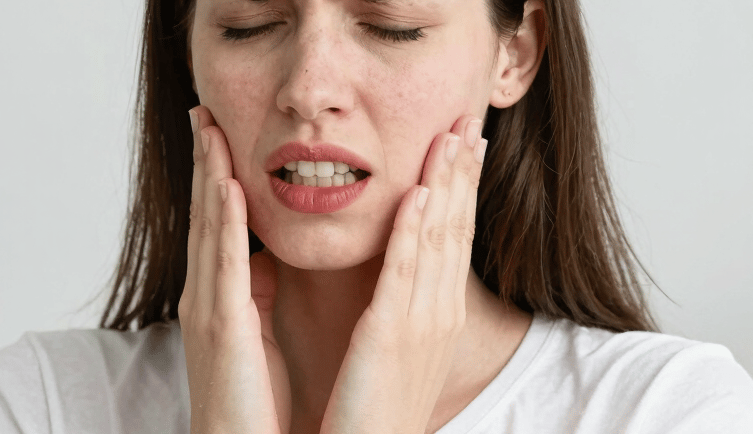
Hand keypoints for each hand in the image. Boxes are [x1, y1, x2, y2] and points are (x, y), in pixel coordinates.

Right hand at [178, 106, 291, 433]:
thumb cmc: (254, 401)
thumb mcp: (255, 332)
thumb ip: (255, 292)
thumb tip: (265, 258)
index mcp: (219, 296)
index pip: (217, 223)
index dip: (216, 175)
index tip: (219, 133)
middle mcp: (207, 295)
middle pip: (205, 214)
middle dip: (204, 162)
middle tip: (204, 113)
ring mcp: (210, 310)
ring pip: (209, 229)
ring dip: (209, 175)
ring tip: (210, 130)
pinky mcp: (223, 330)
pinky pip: (225, 266)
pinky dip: (223, 223)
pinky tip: (227, 187)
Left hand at [319, 116, 486, 433]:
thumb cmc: (373, 405)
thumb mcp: (391, 345)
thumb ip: (393, 304)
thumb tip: (388, 273)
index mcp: (434, 312)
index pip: (450, 237)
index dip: (458, 187)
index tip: (463, 144)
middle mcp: (436, 311)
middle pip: (454, 228)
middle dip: (462, 173)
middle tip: (470, 121)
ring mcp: (419, 322)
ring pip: (436, 240)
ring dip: (445, 185)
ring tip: (452, 137)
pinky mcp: (390, 335)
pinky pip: (404, 274)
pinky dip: (413, 232)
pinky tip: (419, 196)